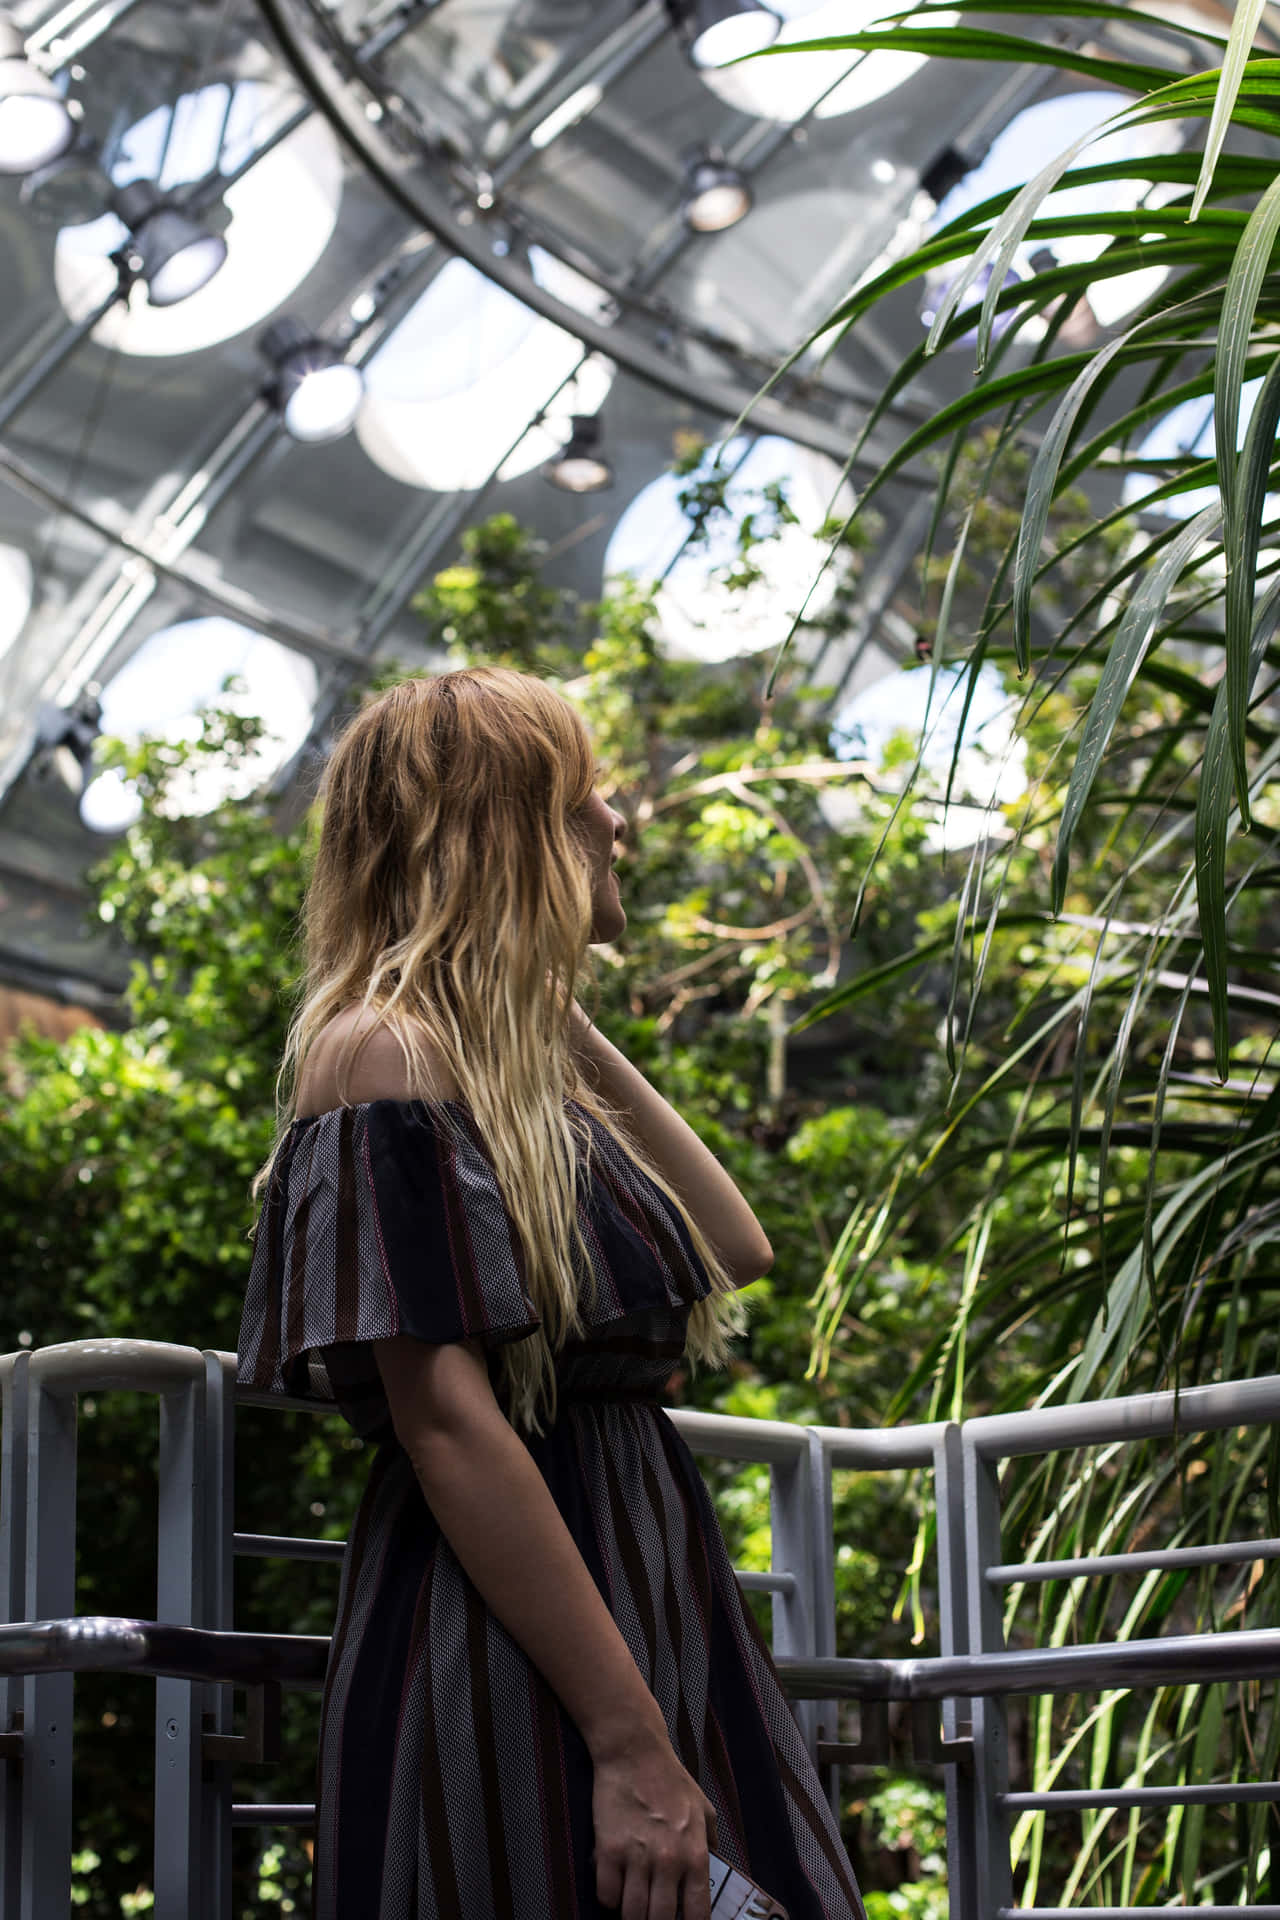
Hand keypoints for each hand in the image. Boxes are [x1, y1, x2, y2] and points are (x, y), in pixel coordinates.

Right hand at [592, 1731, 717, 1919]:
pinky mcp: (608, 1850)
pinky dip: (609, 1897)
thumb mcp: (703, 1808)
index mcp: (695, 1854)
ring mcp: (636, 1857)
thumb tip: (714, 1867)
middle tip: (652, 1915)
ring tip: (632, 1905)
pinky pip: (606, 1895)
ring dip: (631, 1915)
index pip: (697, 1914)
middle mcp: (668, 1861)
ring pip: (631, 1915)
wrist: (634, 1752)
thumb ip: (711, 1841)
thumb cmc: (670, 1779)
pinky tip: (614, 1886)